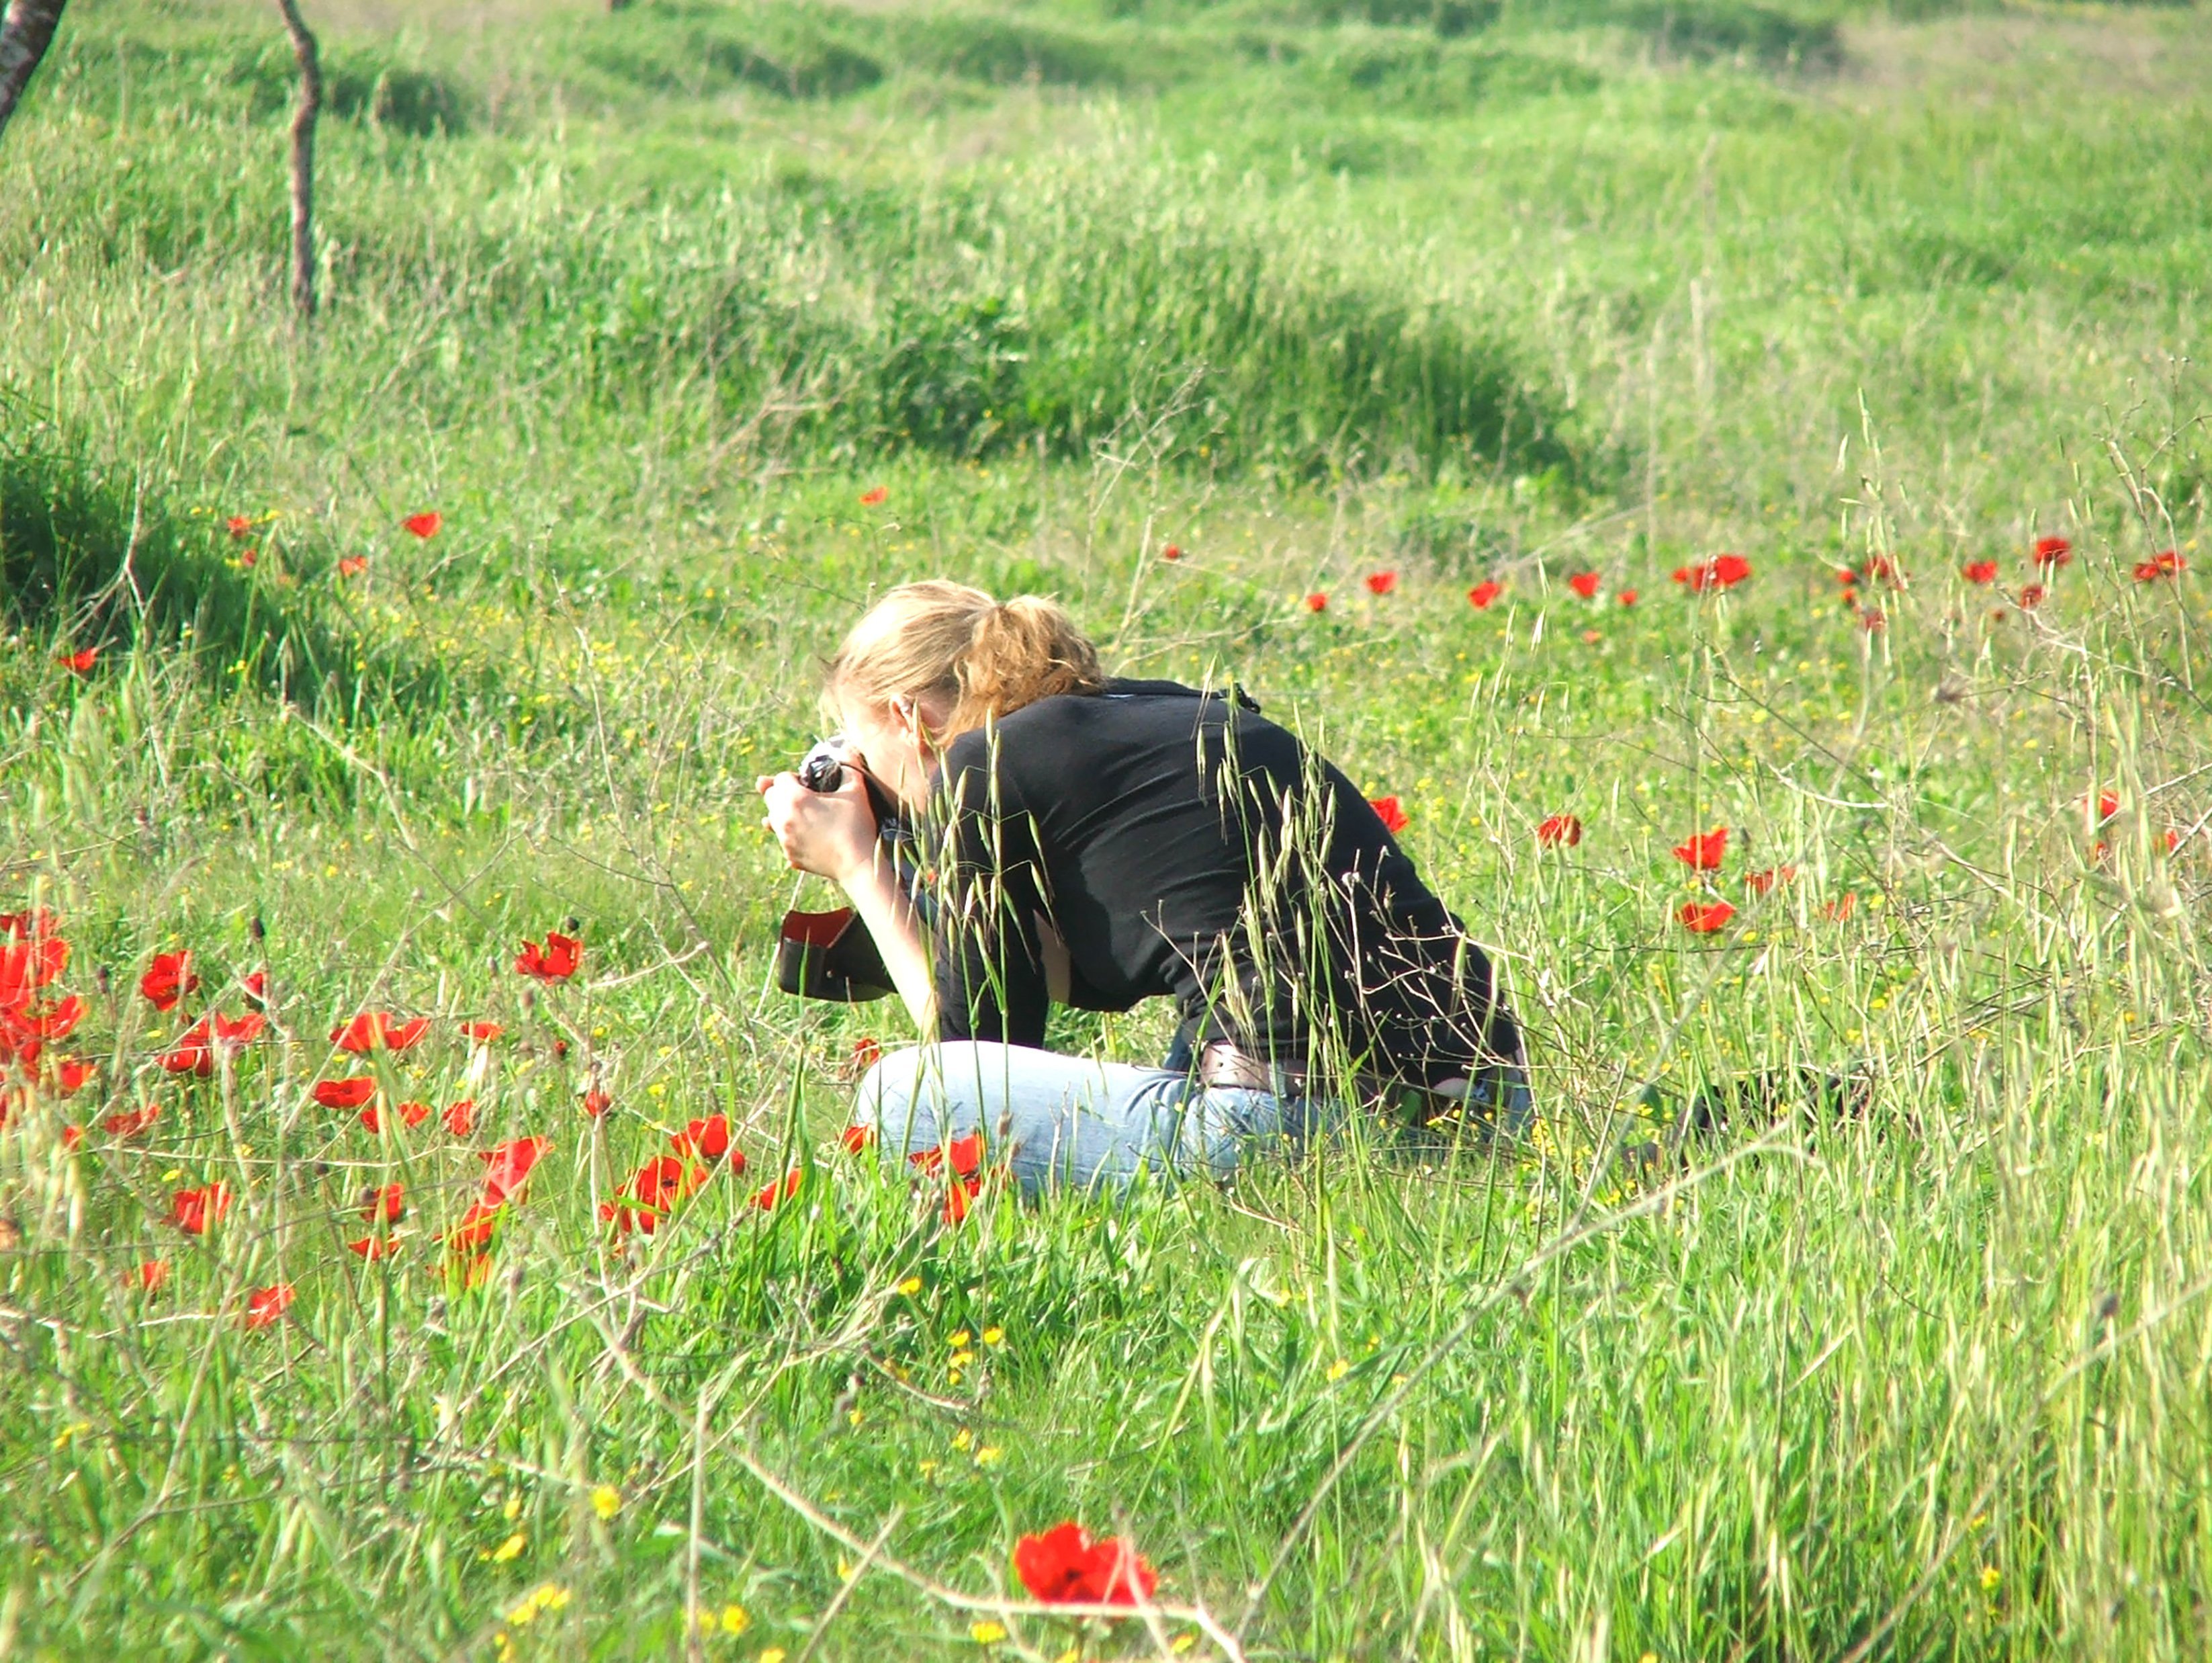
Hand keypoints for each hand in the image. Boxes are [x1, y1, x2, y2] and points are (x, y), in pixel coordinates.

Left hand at [757, 764, 878, 884]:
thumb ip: (849, 766)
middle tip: (802, 795)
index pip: (781, 778)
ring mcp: (784, 840)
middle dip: (783, 792)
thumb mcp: (855, 791)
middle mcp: (782, 819)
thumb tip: (848, 748)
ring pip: (771, 819)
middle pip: (770, 797)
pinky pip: (781, 839)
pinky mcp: (789, 856)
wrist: (858, 865)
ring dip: (781, 812)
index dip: (796, 777)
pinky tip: (802, 833)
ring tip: (797, 813)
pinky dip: (788, 833)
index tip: (810, 784)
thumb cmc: (857, 825)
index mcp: (794, 799)